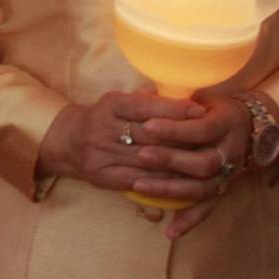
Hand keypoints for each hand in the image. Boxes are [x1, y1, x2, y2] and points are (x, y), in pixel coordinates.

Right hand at [37, 90, 203, 190]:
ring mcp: (102, 154)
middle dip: (181, 137)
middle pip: (149, 135)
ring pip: (147, 160)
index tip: (199, 110)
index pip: (145, 106)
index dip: (173, 109)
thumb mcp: (119, 101)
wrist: (68, 142)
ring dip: (177, 162)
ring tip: (202, 160)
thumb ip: (146, 100)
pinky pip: (138, 180)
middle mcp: (104, 128)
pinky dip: (161, 181)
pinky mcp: (103, 176)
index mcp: (110, 104)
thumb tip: (181, 96)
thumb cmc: (104, 118)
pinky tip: (181, 180)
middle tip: (210, 138)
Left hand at [127, 93, 252, 239]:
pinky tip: (170, 232)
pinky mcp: (224, 190)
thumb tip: (142, 94)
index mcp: (227, 122)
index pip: (201, 128)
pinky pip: (207, 209)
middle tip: (142, 155)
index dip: (175, 129)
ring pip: (203, 188)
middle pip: (204, 162)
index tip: (147, 125)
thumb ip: (178, 101)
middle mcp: (232, 151)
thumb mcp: (203, 97)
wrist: (252, 127)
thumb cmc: (216, 108)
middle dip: (171, 159)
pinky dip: (189, 222)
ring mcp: (229, 174)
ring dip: (171, 189)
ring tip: (139, 186)